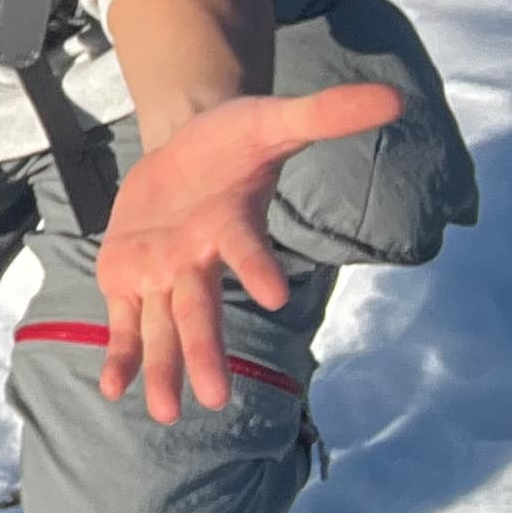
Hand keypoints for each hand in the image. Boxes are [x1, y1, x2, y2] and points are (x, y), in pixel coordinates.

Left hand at [95, 80, 395, 420]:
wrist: (186, 145)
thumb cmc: (235, 139)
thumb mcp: (271, 117)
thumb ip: (326, 113)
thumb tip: (396, 99)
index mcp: (230, 222)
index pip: (247, 246)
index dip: (259, 266)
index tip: (272, 296)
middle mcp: (197, 257)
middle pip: (200, 308)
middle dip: (203, 350)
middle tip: (215, 398)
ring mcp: (163, 270)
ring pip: (162, 326)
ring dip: (163, 368)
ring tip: (166, 413)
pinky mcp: (128, 272)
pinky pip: (125, 319)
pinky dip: (120, 353)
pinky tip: (116, 390)